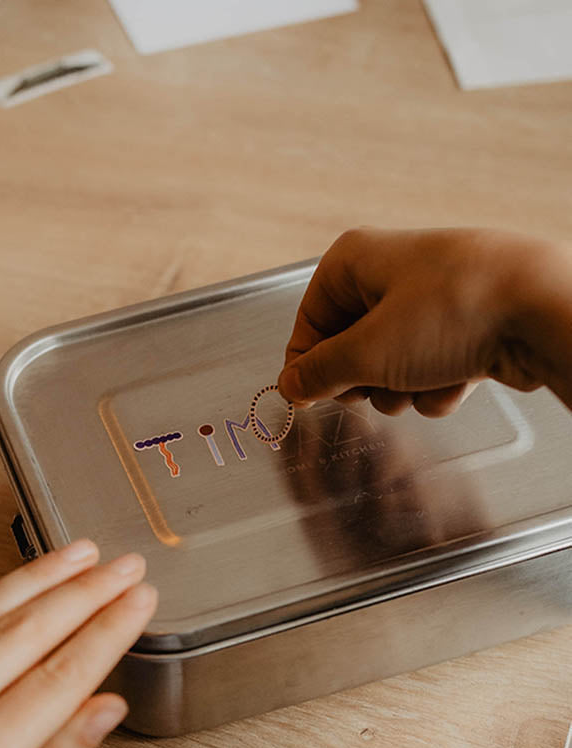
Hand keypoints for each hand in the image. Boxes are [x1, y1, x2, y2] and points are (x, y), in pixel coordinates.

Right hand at [277, 227, 571, 415]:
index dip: (309, 367)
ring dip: (402, 389)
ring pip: (389, 366)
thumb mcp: (366, 353)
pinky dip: (437, 385)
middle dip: (364, 380)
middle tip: (379, 382)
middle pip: (348, 349)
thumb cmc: (454, 311)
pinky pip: (428, 369)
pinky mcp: (462, 325)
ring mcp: (429, 300)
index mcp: (353, 261)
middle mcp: (388, 274)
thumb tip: (291, 387)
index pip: (307, 325)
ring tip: (424, 380)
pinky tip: (458, 378)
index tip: (313, 397)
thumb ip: (319, 375)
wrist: (544, 310)